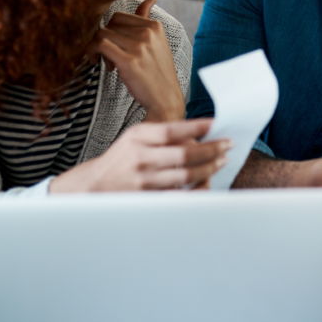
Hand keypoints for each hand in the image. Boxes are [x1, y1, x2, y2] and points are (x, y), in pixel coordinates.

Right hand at [49, 119, 231, 192]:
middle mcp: (141, 157)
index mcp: (138, 137)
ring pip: (185, 175)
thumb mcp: (135, 137)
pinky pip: (180, 195)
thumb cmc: (120, 159)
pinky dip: (196, 189)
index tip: (216, 124)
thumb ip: (162, 134)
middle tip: (227, 145)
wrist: (95, 185)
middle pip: (184, 153)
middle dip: (210, 149)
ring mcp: (145, 180)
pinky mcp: (149, 198)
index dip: (197, 127)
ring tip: (221, 161)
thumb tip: (196, 135)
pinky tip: (208, 182)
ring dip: (208, 168)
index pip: (172, 129)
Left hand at [88, 0, 185, 122]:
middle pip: (110, 24)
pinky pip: (100, 45)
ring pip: (103, 34)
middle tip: (108, 56)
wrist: (165, 99)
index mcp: (155, 26)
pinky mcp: (129, 61)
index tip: (113, 45)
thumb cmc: (158, 72)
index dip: (112, 30)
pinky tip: (96, 61)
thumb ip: (147, 19)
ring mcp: (139, 46)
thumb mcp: (158, 42)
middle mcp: (148, 33)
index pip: (120, 16)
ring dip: (97, 47)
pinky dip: (92, 51)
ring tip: (105, 61)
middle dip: (105, 39)